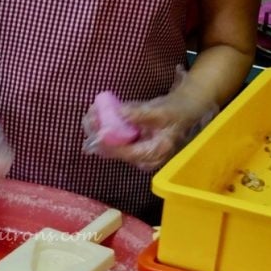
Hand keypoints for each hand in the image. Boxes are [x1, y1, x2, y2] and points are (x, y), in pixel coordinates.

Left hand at [83, 65, 217, 170]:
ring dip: (98, 133)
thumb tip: (119, 111)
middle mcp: (145, 159)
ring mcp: (137, 155)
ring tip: (89, 117)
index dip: (111, 144)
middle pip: (117, 152)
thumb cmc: (174, 112)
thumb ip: (139, 113)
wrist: (182, 110)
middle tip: (88, 120)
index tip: (98, 133)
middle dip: (100, 137)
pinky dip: (104, 131)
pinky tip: (94, 118)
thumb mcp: (159, 111)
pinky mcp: (132, 148)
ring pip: (112, 148)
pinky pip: (114, 142)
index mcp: (156, 152)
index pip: (129, 153)